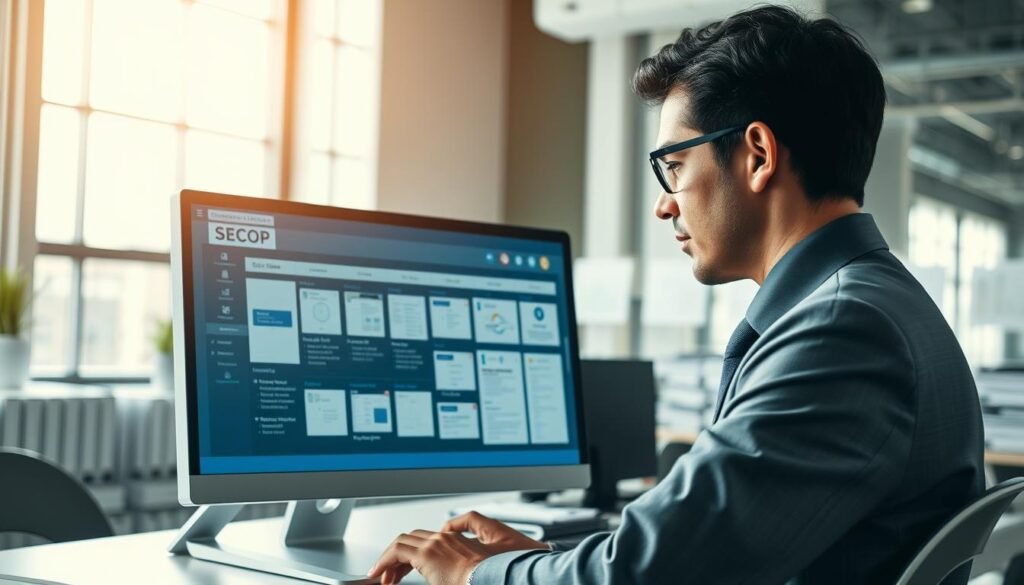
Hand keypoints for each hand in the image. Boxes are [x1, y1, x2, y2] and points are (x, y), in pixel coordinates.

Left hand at [368, 511, 547, 584]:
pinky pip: (397, 550)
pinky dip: (386, 559)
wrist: (499, 580)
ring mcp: (436, 544)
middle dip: (399, 558)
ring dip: (390, 559)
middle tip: (391, 576)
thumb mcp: (467, 575)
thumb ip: (454, 573)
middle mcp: (444, 539)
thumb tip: (446, 579)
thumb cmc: (490, 580)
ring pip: (403, 542)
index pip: (426, 542)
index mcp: (455, 543)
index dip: (410, 557)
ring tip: (384, 577)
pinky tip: (381, 574)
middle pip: (412, 540)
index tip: (402, 572)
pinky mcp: (428, 553)